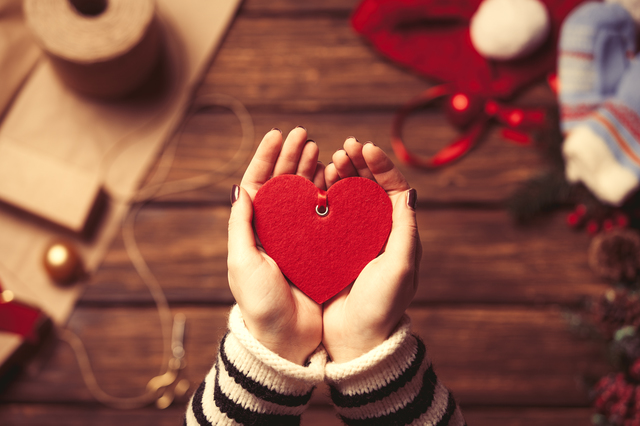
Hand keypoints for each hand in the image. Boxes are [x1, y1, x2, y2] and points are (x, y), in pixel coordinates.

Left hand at [227, 127, 323, 364]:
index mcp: (252, 230)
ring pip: (302, 194)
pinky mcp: (317, 249)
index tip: (278, 134)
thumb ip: (241, 226)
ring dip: (309, 169)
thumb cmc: (260, 304)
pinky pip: (321, 214)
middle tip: (305, 135)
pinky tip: (334, 177)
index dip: (266, 157)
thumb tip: (240, 188)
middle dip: (291, 156)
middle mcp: (274, 230)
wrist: (287, 340)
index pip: (257, 184)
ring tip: (321, 149)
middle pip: (281, 183)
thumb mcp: (243, 263)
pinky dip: (326, 192)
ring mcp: (296, 238)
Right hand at [322, 138, 421, 362]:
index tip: (366, 148)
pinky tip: (317, 182)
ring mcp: (353, 239)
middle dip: (359, 164)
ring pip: (349, 197)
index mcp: (398, 234)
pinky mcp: (332, 247)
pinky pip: (329, 214)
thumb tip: (409, 192)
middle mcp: (377, 233)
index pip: (393, 189)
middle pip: (370, 188)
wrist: (355, 340)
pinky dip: (324, 195)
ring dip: (342, 175)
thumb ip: (405, 229)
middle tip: (344, 147)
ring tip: (330, 160)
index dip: (382, 165)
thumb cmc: (382, 306)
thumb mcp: (401, 267)